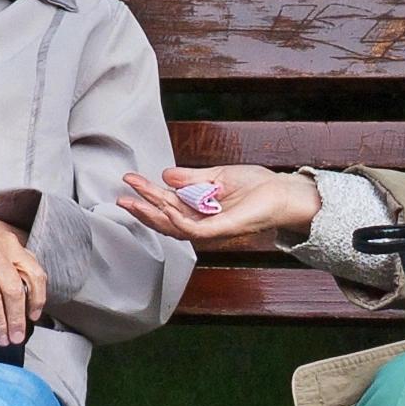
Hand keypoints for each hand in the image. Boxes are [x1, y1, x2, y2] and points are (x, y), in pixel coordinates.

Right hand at [116, 163, 321, 248]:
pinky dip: (177, 220)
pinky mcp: (222, 230)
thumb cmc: (257, 186)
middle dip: (141, 208)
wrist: (283, 193)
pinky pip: (194, 230)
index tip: (130, 179)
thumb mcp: (217, 176)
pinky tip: (164, 208)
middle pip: (164, 220)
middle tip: (121, 197)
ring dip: (153, 215)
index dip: (147, 193)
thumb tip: (165, 176)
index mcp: (199, 208)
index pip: (166, 204)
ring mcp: (211, 229)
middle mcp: (202, 222)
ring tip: (134, 202)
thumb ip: (191, 178)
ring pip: (173, 227)